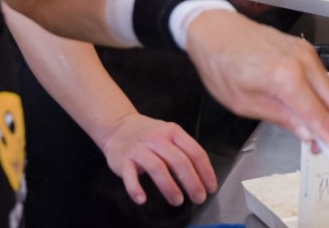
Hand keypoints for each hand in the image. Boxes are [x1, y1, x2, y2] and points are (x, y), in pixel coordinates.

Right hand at [98, 113, 216, 206]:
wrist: (117, 127)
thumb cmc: (150, 135)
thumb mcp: (169, 134)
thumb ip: (183, 150)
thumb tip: (202, 176)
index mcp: (173, 131)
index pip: (194, 152)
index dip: (205, 171)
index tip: (210, 187)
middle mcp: (157, 138)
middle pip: (179, 161)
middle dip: (192, 182)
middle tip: (199, 198)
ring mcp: (140, 149)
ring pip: (158, 168)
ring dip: (169, 187)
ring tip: (178, 201)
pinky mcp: (124, 160)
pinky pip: (130, 176)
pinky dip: (135, 189)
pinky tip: (142, 199)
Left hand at [183, 11, 328, 167]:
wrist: (216, 30)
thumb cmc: (222, 65)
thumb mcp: (244, 104)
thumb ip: (282, 119)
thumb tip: (309, 135)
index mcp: (286, 78)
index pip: (321, 118)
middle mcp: (303, 62)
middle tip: (323, 149)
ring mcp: (307, 52)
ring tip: (309, 130)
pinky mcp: (305, 49)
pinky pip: (324, 79)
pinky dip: (322, 98)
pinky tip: (306, 108)